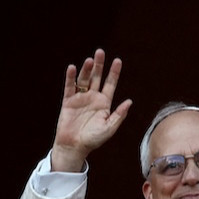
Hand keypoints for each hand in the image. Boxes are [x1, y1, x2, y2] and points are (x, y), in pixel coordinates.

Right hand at [50, 49, 131, 171]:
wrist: (74, 147)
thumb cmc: (93, 139)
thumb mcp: (109, 128)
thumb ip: (119, 115)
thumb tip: (130, 101)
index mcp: (104, 103)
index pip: (110, 84)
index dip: (114, 72)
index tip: (117, 60)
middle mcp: (93, 98)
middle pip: (97, 77)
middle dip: (99, 65)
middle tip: (100, 52)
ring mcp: (80, 98)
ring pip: (84, 80)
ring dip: (86, 70)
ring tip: (89, 60)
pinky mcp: (68, 101)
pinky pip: (70, 87)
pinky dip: (71, 77)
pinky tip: (73, 68)